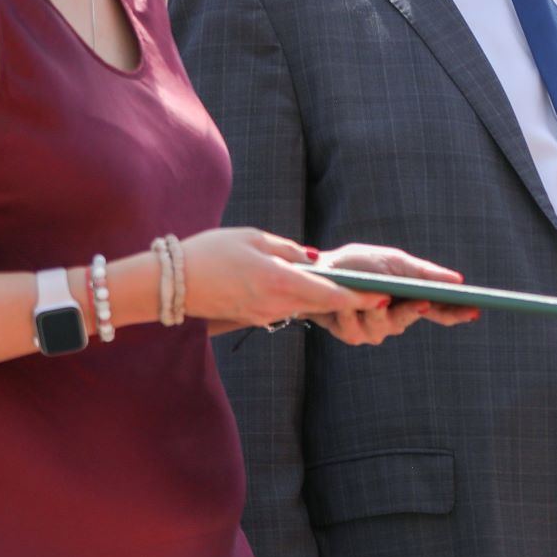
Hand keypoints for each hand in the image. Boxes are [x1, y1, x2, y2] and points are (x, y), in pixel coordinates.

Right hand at [184, 228, 386, 328]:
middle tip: (379, 294)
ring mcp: (266, 314)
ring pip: (306, 307)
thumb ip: (288, 249)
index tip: (385, 297)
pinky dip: (302, 300)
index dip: (362, 297)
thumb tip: (312, 259)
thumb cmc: (210, 252)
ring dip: (326, 300)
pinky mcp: (254, 318)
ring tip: (350, 288)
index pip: (332, 295)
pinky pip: (286, 308)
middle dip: (351, 301)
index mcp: (281, 281)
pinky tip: (310, 290)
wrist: (171, 283)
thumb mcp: (253, 238)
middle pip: (325, 305)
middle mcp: (277, 303)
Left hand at [306, 242, 480, 345]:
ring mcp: (373, 329)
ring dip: (374, 307)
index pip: (441, 311)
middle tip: (424, 301)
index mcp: (411, 299)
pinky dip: (351, 310)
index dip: (458, 313)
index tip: (475, 310)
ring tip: (368, 293)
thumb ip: (423, 273)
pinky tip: (346, 302)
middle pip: (412, 320)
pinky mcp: (351, 334)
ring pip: (383, 326)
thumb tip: (458, 281)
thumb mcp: (393, 262)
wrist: (317, 270)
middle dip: (414, 310)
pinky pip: (356, 328)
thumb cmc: (359, 263)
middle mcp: (395, 318)